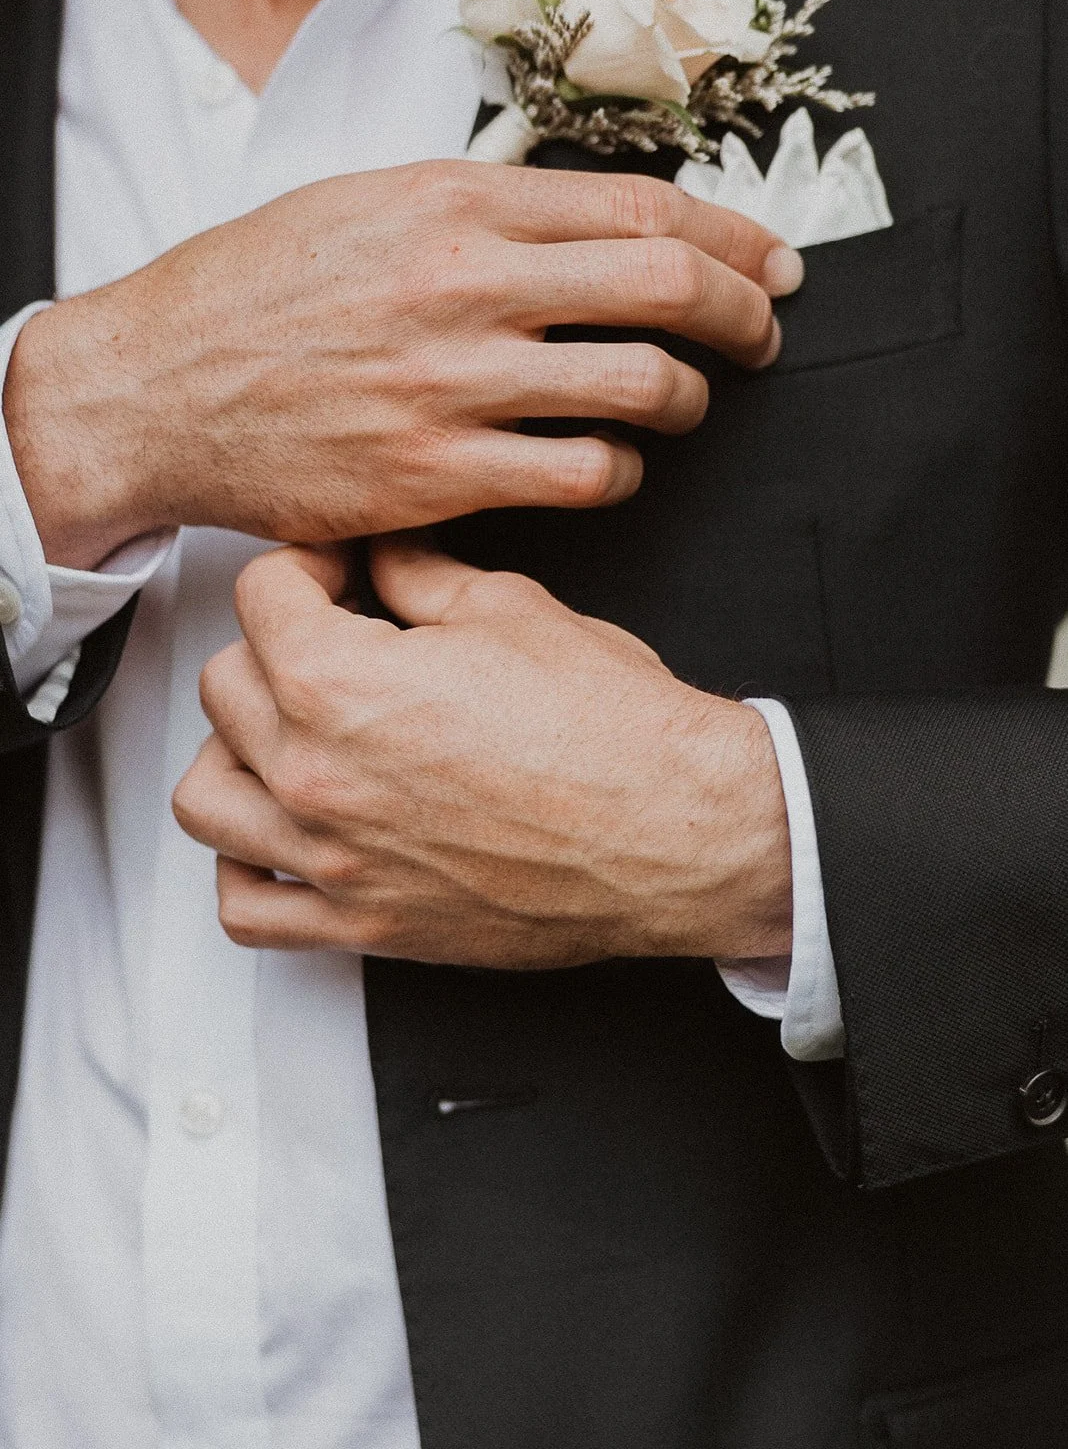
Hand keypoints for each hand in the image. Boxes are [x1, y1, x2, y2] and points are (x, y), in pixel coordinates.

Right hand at [4, 162, 801, 568]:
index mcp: (455, 202)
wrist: (157, 387)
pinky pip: (583, 474)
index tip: (769, 262)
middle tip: (762, 333)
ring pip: (641, 388)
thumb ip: (477, 207)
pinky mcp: (439, 476)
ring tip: (686, 403)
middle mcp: (466, 285)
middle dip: (744, 314)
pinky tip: (613, 464)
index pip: (643, 205)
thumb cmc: (255, 293)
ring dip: (690, 398)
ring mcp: (455, 385)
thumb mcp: (362, 204)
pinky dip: (622, 470)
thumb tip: (589, 221)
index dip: (733, 236)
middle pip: (667, 287)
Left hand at [172, 539, 792, 967]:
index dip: (307, 567)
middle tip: (336, 641)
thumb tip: (386, 559)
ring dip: (238, 752)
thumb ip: (421, 578)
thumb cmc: (612, 730)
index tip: (342, 576)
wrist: (677, 833)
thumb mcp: (513, 611)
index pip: (259, 594)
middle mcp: (316, 773)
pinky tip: (287, 836)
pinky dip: (248, 869)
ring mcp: (332, 859)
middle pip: (224, 684)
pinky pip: (247, 908)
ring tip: (293, 735)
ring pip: (206, 797)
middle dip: (275, 646)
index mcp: (340, 681)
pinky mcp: (365, 925)